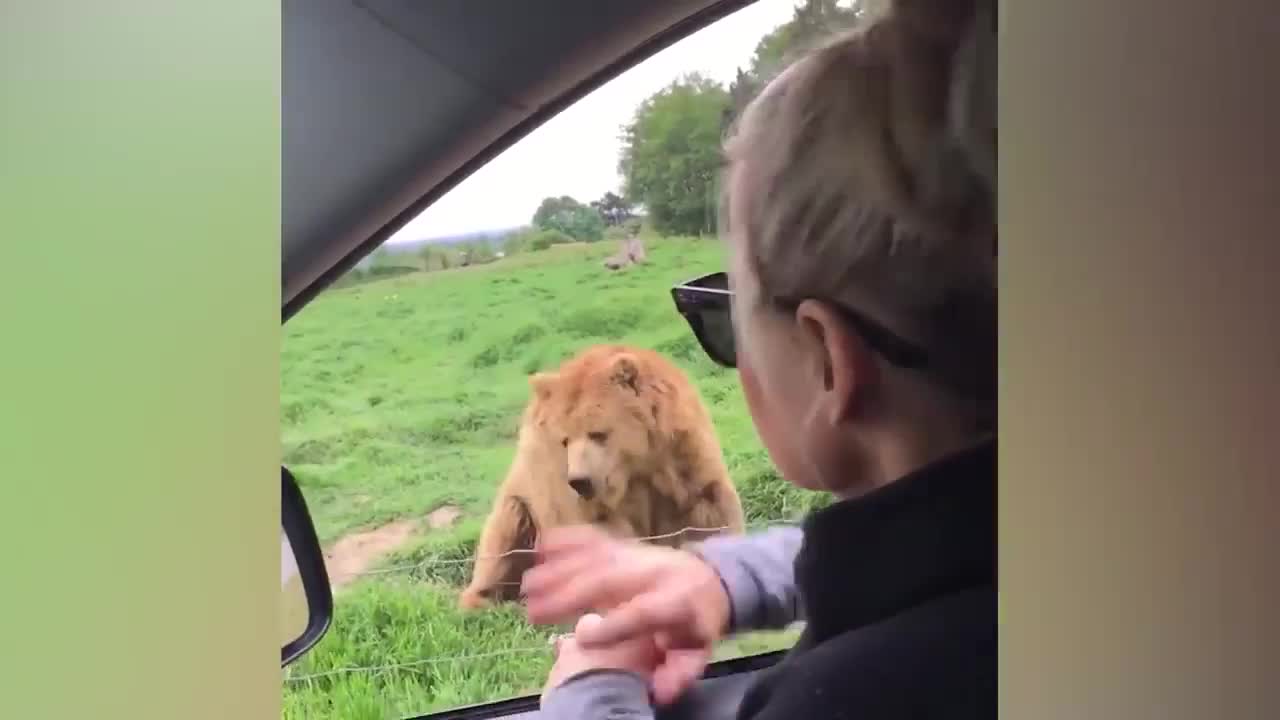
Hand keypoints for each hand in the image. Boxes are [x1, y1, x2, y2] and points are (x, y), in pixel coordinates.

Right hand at [523, 526, 731, 703]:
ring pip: (595, 557)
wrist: (710, 580)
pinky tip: (542, 543)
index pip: (643, 611)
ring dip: (558, 569)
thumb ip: (679, 672)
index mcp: (673, 601)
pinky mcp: (624, 545)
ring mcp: (636, 555)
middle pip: (609, 579)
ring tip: (527, 587)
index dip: (614, 624)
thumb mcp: (697, 652)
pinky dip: (568, 539)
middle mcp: (652, 572)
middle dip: (569, 594)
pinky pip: (595, 538)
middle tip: (534, 614)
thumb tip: (658, 692)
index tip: (583, 639)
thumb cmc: (696, 624)